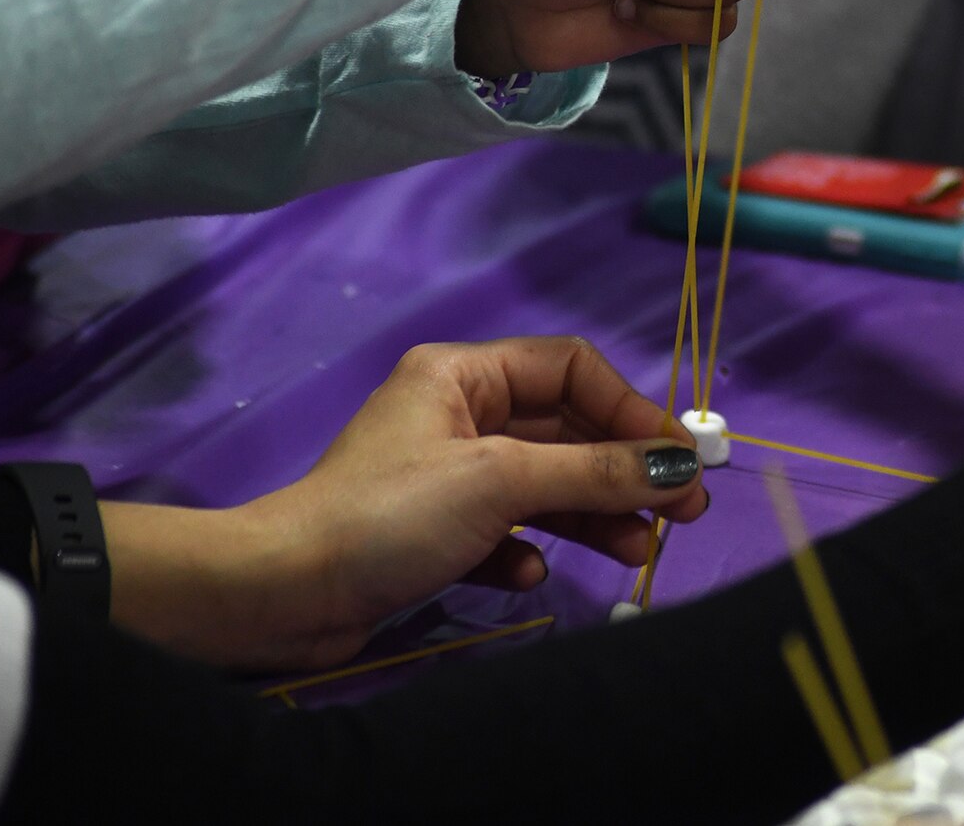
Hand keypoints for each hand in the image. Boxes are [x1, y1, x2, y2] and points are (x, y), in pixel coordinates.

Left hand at [107, 336, 708, 670]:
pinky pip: (505, 529)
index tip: (677, 458)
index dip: (631, 410)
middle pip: (565, 430)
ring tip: (636, 551)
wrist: (284, 594)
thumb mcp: (503, 483)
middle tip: (677, 514)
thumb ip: (597, 471)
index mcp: (463, 375)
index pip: (571, 370)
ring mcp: (445, 474)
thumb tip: (679, 466)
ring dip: (592, 516)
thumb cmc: (391, 515)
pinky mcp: (434, 530)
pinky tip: (531, 575)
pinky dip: (529, 550)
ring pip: (543, 485)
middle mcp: (456, 413)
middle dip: (621, 471)